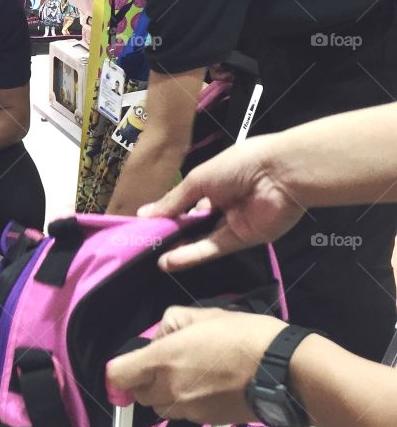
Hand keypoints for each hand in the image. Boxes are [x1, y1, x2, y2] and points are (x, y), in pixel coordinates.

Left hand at [106, 306, 285, 424]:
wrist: (283, 371)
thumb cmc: (244, 336)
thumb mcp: (203, 314)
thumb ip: (172, 324)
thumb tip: (160, 337)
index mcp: (162, 360)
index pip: (117, 375)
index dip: (120, 369)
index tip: (132, 363)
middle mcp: (169, 390)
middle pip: (139, 394)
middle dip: (147, 379)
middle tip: (170, 361)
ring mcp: (188, 410)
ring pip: (161, 406)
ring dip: (166, 393)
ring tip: (193, 373)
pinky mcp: (206, 423)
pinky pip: (185, 414)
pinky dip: (189, 402)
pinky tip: (211, 385)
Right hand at [138, 139, 303, 272]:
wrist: (281, 175)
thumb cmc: (238, 165)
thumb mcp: (199, 179)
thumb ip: (173, 201)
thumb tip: (145, 214)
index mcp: (215, 181)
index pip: (186, 200)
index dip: (167, 211)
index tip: (145, 223)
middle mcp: (223, 202)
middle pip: (193, 221)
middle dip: (171, 231)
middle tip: (146, 242)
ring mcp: (233, 223)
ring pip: (202, 238)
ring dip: (180, 247)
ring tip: (154, 256)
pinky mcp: (243, 240)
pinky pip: (213, 248)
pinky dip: (192, 254)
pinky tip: (169, 261)